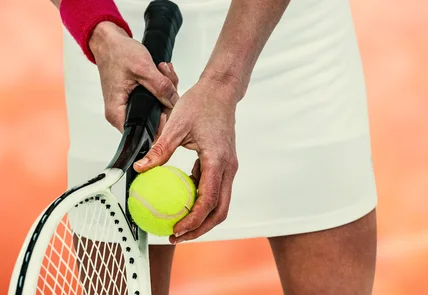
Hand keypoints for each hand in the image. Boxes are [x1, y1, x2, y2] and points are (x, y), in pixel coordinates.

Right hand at [89, 21, 178, 132]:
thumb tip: (174, 102)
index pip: (143, 133)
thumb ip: (160, 87)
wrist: (109, 41)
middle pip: (154, 120)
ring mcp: (129, 107)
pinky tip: (162, 72)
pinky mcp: (136, 99)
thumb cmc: (118, 53)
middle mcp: (121, 114)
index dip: (161, 124)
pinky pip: (154, 99)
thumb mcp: (143, 68)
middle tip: (169, 79)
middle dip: (167, 101)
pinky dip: (161, 87)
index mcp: (117, 113)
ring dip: (166, 90)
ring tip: (164, 70)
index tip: (170, 107)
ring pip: (157, 108)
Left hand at [133, 73, 242, 243]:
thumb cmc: (201, 104)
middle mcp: (227, 168)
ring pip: (221, 203)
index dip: (193, 220)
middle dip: (200, 228)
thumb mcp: (176, 125)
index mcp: (217, 160)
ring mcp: (228, 167)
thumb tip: (140, 168)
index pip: (208, 200)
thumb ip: (160, 149)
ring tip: (179, 225)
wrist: (221, 92)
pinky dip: (202, 202)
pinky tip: (182, 202)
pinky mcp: (224, 164)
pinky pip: (215, 190)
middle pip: (220, 210)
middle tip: (176, 235)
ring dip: (203, 218)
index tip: (175, 229)